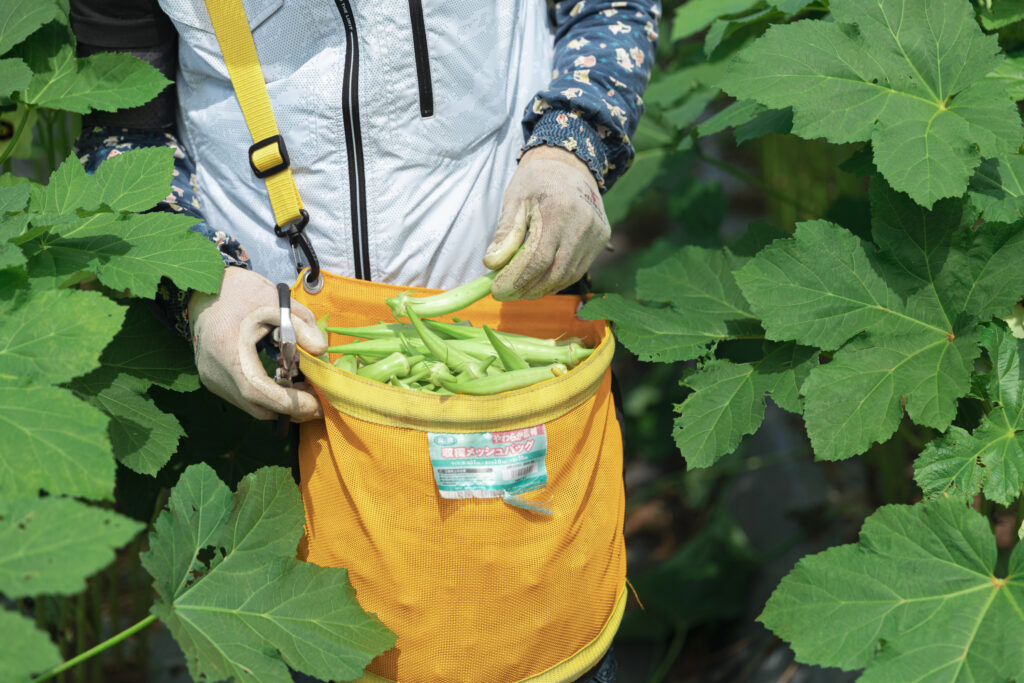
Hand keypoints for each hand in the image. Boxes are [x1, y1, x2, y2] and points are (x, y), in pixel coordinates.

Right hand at [187, 267, 327, 420]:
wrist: (207, 289)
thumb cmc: (242, 293)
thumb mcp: (277, 302)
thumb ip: (302, 325)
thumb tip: (321, 351)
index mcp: (228, 352)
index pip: (257, 391)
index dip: (288, 403)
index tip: (314, 405)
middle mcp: (215, 372)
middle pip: (255, 406)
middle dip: (288, 409)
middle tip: (315, 402)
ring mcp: (211, 379)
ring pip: (250, 405)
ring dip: (278, 403)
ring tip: (302, 388)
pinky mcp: (213, 379)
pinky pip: (242, 397)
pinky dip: (265, 395)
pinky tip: (282, 382)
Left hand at [484, 145, 609, 299]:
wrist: (568, 165)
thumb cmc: (536, 181)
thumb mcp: (515, 200)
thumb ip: (506, 233)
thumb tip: (492, 264)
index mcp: (559, 210)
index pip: (538, 258)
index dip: (517, 280)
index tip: (497, 290)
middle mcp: (583, 223)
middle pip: (555, 272)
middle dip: (528, 289)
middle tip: (507, 295)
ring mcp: (596, 232)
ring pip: (569, 275)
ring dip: (543, 288)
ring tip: (521, 290)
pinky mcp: (602, 238)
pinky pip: (578, 269)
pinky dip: (558, 280)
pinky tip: (540, 282)